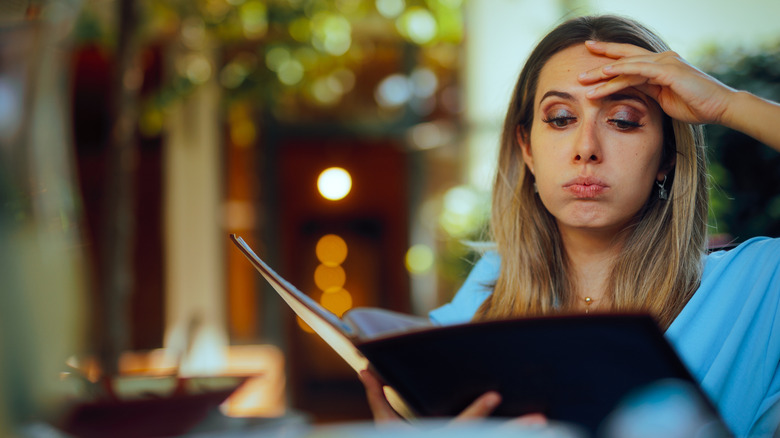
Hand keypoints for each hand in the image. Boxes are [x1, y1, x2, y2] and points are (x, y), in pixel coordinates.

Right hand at [358, 369, 546, 425]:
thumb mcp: (385, 427)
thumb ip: (377, 398)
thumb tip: (365, 369)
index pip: (464, 425)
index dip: (479, 409)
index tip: (496, 394)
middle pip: (491, 437)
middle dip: (518, 430)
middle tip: (543, 419)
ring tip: (548, 428)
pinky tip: (541, 437)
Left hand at [578, 40, 734, 125]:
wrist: (721, 108)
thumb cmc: (695, 105)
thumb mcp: (663, 98)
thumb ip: (647, 90)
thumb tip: (629, 89)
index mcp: (660, 66)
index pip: (630, 59)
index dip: (610, 57)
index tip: (591, 56)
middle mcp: (662, 60)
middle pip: (625, 56)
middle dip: (602, 56)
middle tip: (582, 55)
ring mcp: (666, 63)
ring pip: (628, 64)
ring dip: (603, 72)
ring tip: (584, 79)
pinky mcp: (670, 72)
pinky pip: (640, 70)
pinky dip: (622, 71)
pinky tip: (607, 72)